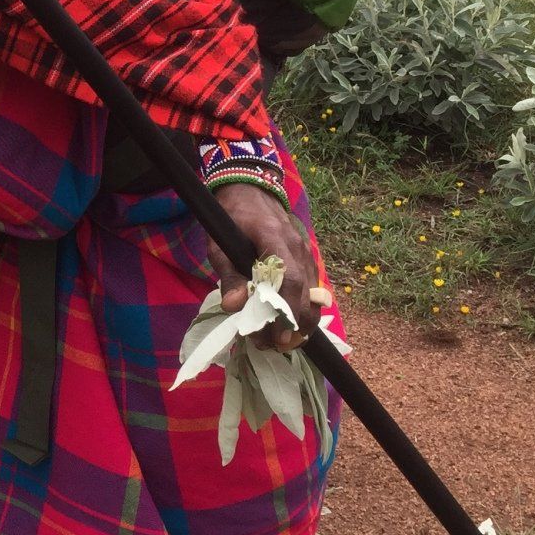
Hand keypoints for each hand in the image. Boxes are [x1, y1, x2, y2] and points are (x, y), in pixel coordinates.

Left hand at [207, 182, 323, 351]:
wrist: (251, 189)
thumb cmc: (231, 217)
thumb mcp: (219, 243)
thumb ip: (228, 273)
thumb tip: (233, 306)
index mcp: (275, 237)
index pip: (290, 278)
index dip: (286, 309)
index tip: (278, 335)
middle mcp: (298, 246)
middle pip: (306, 293)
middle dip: (293, 326)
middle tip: (272, 346)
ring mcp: (306, 252)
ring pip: (314, 296)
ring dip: (300, 323)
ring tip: (279, 342)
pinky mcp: (308, 259)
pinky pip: (311, 290)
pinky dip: (302, 311)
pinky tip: (286, 325)